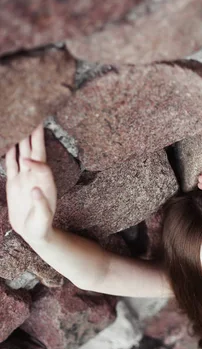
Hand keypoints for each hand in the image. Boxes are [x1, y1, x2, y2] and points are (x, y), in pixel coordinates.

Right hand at [5, 124, 56, 243]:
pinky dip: (9, 152)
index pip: (41, 165)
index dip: (35, 161)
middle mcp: (35, 176)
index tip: (26, 161)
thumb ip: (41, 204)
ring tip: (20, 122)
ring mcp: (24, 177)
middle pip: (34, 151)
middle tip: (33, 116)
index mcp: (46, 182)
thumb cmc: (42, 227)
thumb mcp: (43, 219)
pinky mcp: (14, 183)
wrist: (33, 232)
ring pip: (22, 153)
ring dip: (21, 139)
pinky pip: (11, 164)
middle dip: (33, 135)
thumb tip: (35, 189)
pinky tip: (9, 142)